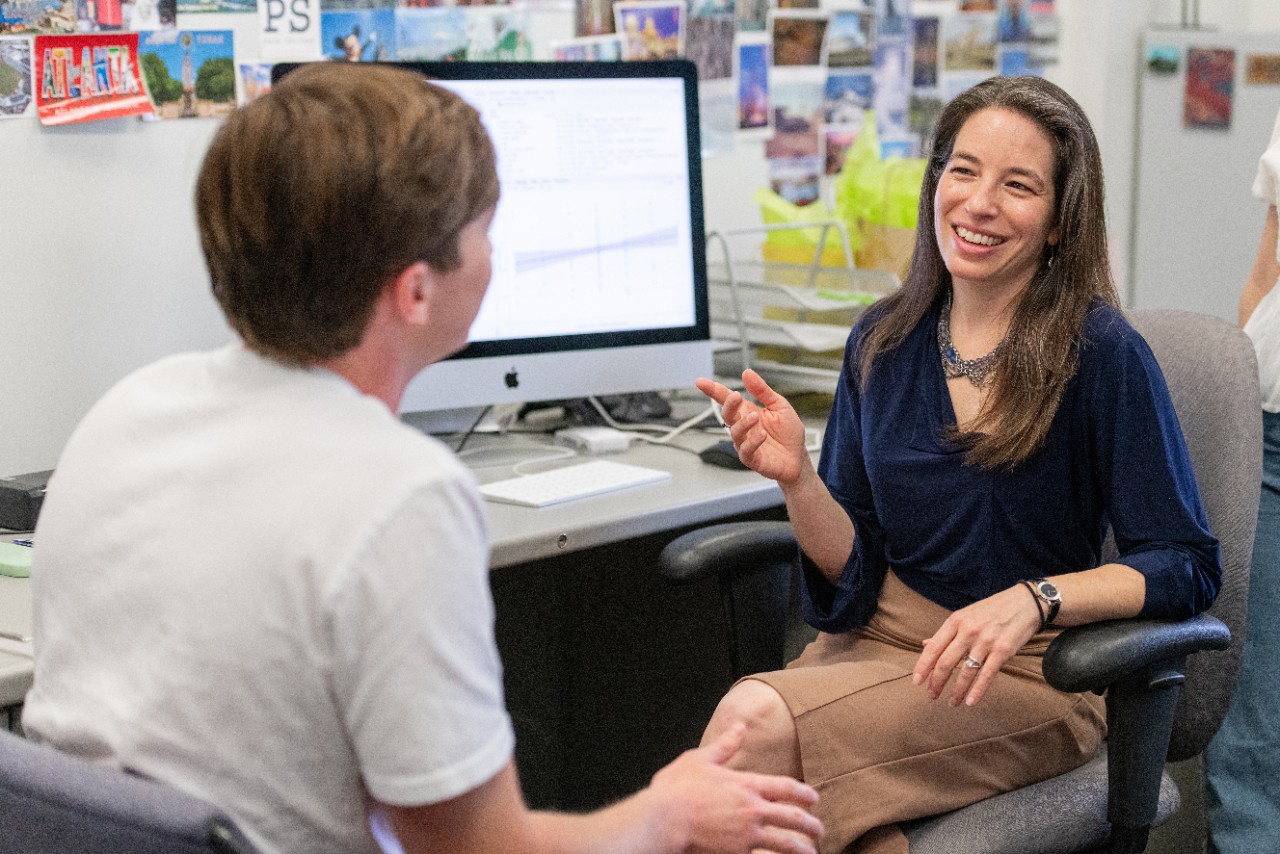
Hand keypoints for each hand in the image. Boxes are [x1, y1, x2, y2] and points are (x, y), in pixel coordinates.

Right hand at [648, 723, 822, 853]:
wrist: (663, 820)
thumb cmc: (676, 788)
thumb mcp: (700, 759)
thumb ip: (725, 745)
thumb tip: (740, 727)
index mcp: (746, 784)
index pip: (786, 787)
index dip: (804, 793)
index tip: (814, 799)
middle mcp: (752, 810)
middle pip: (793, 817)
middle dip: (810, 824)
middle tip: (819, 830)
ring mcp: (746, 835)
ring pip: (785, 843)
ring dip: (802, 848)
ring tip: (811, 852)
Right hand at [695, 371, 808, 485]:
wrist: (798, 457)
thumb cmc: (788, 433)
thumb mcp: (779, 405)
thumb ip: (762, 390)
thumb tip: (747, 373)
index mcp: (747, 411)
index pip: (726, 399)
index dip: (713, 390)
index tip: (700, 382)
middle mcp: (743, 427)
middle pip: (727, 414)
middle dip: (728, 405)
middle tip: (736, 396)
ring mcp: (746, 443)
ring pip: (735, 432)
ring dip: (743, 423)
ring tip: (755, 417)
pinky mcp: (752, 459)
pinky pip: (746, 451)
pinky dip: (752, 442)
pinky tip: (762, 435)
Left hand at [911, 584, 1041, 706]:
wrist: (1025, 602)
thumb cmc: (993, 609)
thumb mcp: (966, 615)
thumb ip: (947, 632)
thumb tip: (925, 644)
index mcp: (956, 621)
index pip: (934, 647)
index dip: (923, 666)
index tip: (916, 681)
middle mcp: (968, 631)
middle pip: (946, 662)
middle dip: (936, 682)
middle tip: (932, 695)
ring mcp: (986, 641)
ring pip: (965, 672)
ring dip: (957, 691)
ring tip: (951, 702)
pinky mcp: (1003, 651)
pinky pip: (986, 675)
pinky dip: (977, 691)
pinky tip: (970, 702)